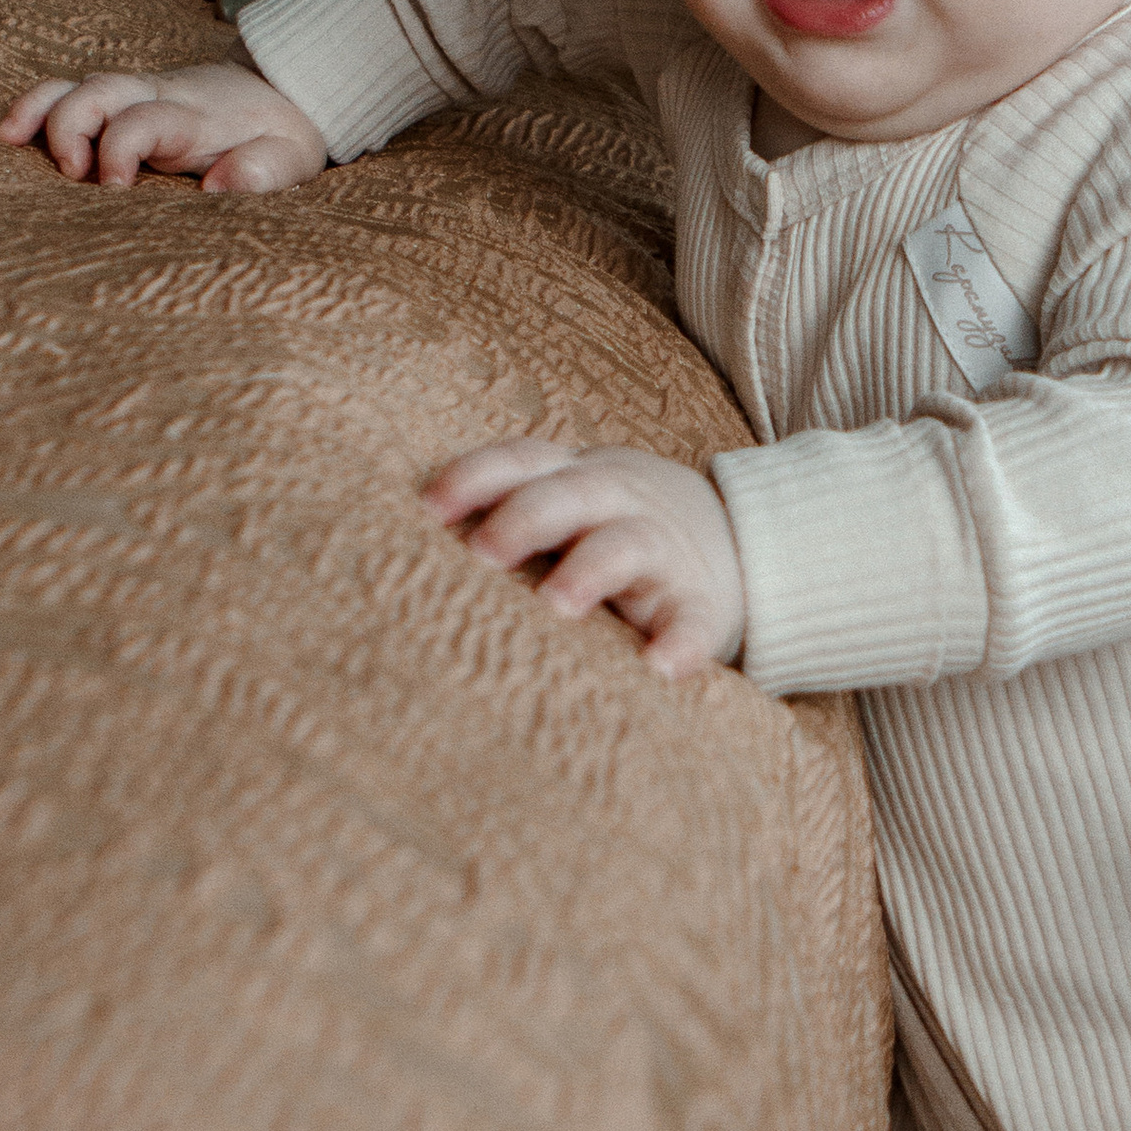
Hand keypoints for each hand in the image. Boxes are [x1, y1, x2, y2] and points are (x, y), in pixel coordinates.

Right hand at [0, 63, 328, 194]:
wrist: (286, 88)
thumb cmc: (281, 134)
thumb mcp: (291, 157)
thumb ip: (263, 171)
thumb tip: (219, 187)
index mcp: (196, 115)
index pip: (147, 119)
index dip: (121, 148)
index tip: (113, 189)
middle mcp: (158, 95)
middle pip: (100, 90)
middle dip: (71, 126)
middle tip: (69, 174)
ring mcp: (136, 93)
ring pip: (75, 84)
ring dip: (39, 110)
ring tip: (7, 141)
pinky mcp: (121, 100)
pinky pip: (68, 90)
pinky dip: (35, 105)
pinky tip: (8, 132)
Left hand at [426, 438, 746, 678]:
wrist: (739, 538)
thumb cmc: (614, 525)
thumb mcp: (569, 501)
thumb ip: (506, 511)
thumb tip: (391, 545)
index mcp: (572, 476)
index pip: (519, 461)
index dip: (475, 477)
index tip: (429, 507)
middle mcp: (614, 501)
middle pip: (566, 497)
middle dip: (523, 519)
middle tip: (481, 553)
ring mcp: (661, 549)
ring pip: (623, 547)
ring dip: (589, 570)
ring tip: (557, 604)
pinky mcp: (700, 602)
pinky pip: (691, 621)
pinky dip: (679, 642)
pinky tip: (658, 669)